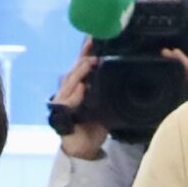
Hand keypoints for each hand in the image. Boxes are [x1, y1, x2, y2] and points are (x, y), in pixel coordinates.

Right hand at [50, 44, 108, 159]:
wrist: (84, 149)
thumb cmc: (94, 126)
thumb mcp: (106, 105)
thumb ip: (110, 92)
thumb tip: (127, 78)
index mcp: (79, 85)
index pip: (82, 65)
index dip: (87, 50)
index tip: (95, 37)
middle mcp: (69, 90)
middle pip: (75, 69)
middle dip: (84, 56)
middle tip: (94, 45)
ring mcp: (63, 100)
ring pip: (70, 81)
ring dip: (80, 71)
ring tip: (89, 62)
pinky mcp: (61, 114)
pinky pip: (67, 102)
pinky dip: (75, 94)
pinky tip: (82, 87)